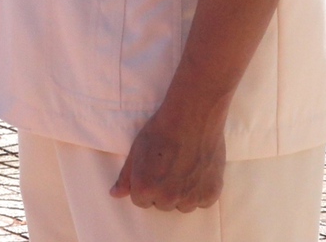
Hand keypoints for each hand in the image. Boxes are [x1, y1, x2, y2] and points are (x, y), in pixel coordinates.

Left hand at [112, 101, 226, 211]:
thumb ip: (125, 177)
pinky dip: (200, 191)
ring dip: (182, 194)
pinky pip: (202, 202)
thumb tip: (115, 194)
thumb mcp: (135, 152)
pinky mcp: (210, 195)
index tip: (151, 171)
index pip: (140, 201)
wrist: (192, 119)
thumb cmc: (160, 132)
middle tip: (168, 168)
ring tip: (183, 169)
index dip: (144, 185)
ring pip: (182, 206)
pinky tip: (197, 172)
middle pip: (162, 204)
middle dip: (162, 191)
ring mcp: (190, 198)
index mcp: (145, 188)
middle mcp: (167, 198)